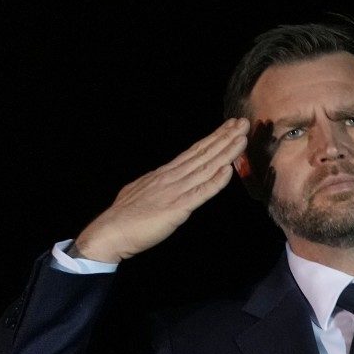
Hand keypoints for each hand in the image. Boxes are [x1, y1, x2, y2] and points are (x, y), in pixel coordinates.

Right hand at [71, 119, 250, 263]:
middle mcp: (172, 177)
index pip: (195, 152)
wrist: (111, 231)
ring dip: (226, 153)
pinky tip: (228, 170)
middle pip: (203, 154)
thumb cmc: (126, 215)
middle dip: (225, 137)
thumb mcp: (145, 190)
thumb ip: (161, 183)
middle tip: (243, 122)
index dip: (214, 138)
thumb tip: (169, 178)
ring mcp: (175, 190)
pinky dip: (216, 181)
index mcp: (166, 173)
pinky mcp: (177, 207)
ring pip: (206, 168)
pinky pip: (200, 193)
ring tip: (242, 138)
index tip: (229, 127)